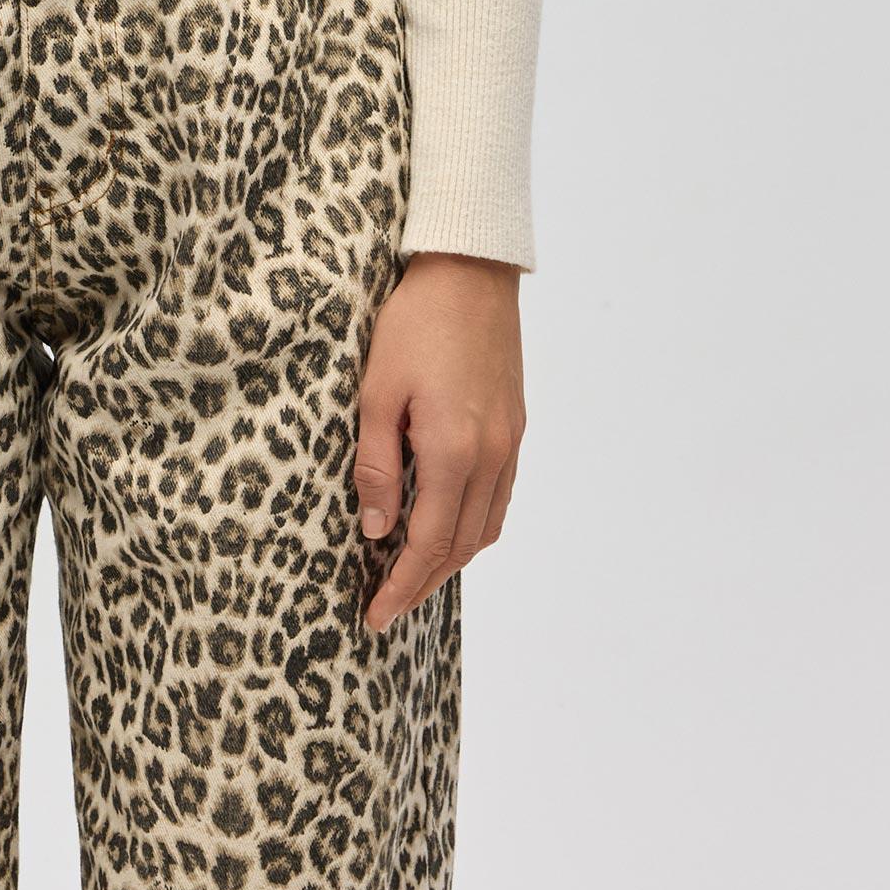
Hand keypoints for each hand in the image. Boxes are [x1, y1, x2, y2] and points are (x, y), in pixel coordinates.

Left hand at [354, 250, 525, 630]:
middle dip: (423, 584)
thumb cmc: (414, 325)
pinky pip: (498, 498)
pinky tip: (447, 525)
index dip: (400, 587)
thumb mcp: (376, 393)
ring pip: (484, 527)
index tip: (375, 616)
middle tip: (388, 606)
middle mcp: (491, 457)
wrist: (470, 272)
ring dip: (450, 559)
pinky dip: (472, 526)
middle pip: (460, 546)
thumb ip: (377, 466)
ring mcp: (509, 443)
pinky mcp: (515, 426)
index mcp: (454, 452)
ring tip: (413, 574)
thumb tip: (376, 530)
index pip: (427, 544)